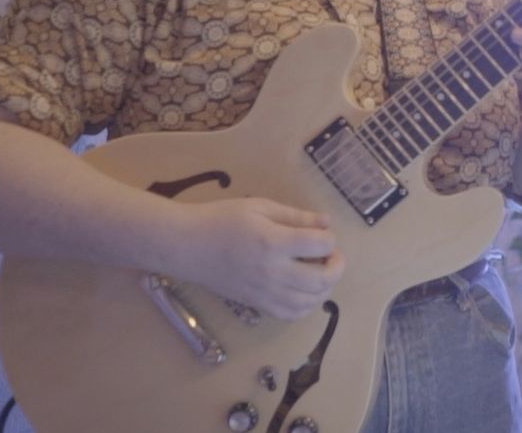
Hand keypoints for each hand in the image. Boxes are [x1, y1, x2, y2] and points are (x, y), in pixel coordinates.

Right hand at [169, 197, 344, 320]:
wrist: (185, 245)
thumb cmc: (221, 219)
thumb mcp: (259, 207)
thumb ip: (295, 216)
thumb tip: (326, 222)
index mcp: (274, 243)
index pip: (321, 245)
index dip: (330, 238)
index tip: (322, 232)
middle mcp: (273, 272)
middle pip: (322, 279)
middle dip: (336, 266)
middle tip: (330, 254)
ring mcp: (264, 293)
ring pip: (310, 302)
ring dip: (324, 287)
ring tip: (319, 271)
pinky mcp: (256, 305)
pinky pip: (291, 315)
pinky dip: (306, 305)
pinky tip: (303, 290)